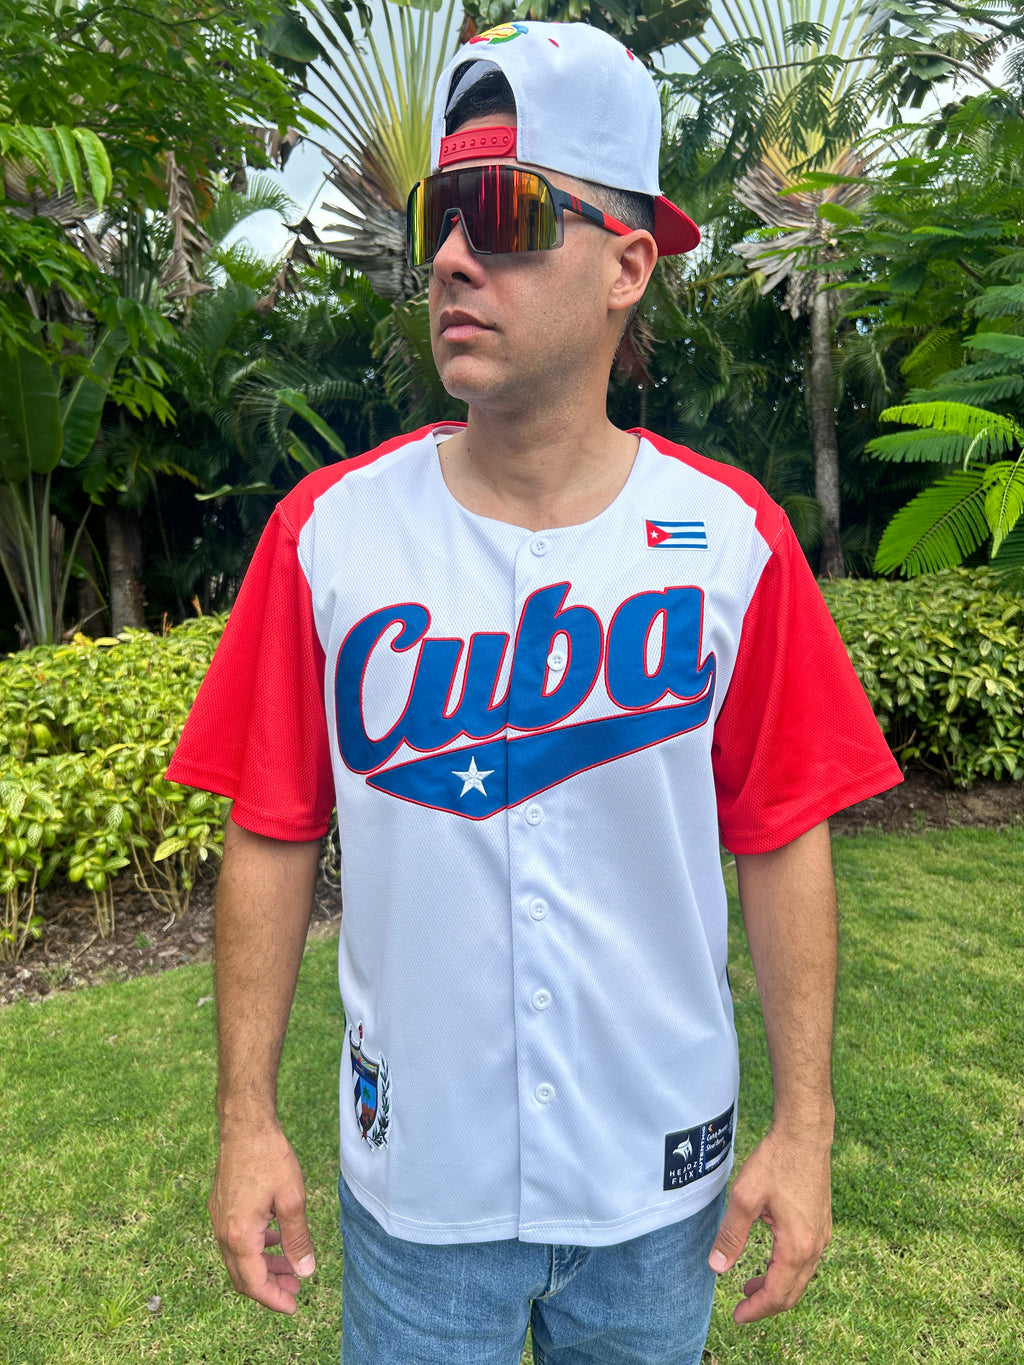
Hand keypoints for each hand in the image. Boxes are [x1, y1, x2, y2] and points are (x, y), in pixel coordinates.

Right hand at [209, 1122, 316, 1313]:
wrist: (245, 1125)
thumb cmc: (269, 1156)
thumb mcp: (292, 1199)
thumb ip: (297, 1238)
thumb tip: (305, 1271)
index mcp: (239, 1234)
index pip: (253, 1283)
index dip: (273, 1299)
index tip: (293, 1306)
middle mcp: (223, 1231)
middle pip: (243, 1276)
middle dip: (270, 1286)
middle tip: (296, 1290)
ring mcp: (219, 1219)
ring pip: (239, 1258)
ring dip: (264, 1267)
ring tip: (291, 1268)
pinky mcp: (221, 1207)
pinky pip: (236, 1240)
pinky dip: (256, 1248)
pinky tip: (276, 1239)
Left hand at [708, 1126, 831, 1322]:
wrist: (805, 1135)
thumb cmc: (776, 1162)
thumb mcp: (745, 1197)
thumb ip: (731, 1235)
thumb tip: (717, 1268)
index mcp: (797, 1246)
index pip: (777, 1295)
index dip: (755, 1310)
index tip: (736, 1316)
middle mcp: (815, 1247)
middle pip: (792, 1293)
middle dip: (766, 1304)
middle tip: (741, 1306)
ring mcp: (822, 1236)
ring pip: (800, 1278)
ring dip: (776, 1286)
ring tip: (750, 1284)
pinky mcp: (822, 1224)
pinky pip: (806, 1261)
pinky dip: (787, 1271)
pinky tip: (770, 1261)